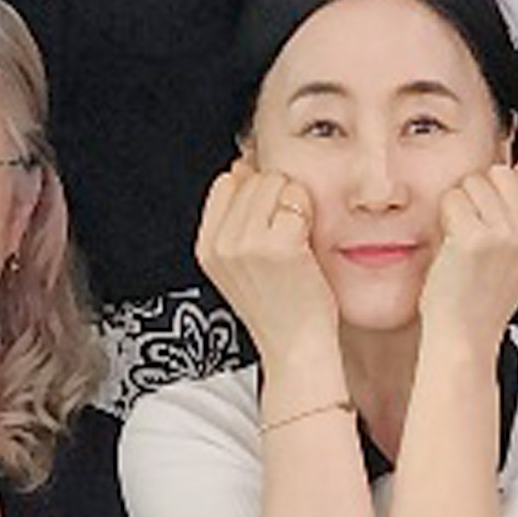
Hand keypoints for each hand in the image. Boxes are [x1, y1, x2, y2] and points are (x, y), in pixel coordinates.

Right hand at [194, 161, 343, 366]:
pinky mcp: (278, 246)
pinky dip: (310, 217)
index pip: (226, 183)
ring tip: (297, 243)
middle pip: (254, 178)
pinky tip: (307, 247)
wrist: (296, 350)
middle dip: (277, 197)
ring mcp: (248, 244)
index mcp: (207, 247)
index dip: (254, 193)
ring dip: (295, 204)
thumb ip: (236, 219)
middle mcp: (222, 244)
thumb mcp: (241, 265)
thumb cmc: (280, 309)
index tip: (269, 220)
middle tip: (288, 237)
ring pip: (276, 183)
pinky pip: (299, 200)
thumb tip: (244, 166)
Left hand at [419, 152, 517, 344]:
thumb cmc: (480, 298)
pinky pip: (451, 200)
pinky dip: (444, 219)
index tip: (487, 220)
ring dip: (459, 206)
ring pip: (472, 182)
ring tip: (461, 241)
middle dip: (478, 194)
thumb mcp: (516, 251)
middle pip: (498, 173)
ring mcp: (506, 236)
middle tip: (471, 233)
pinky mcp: (476, 239)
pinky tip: (450, 246)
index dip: (496, 193)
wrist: (463, 337)